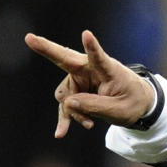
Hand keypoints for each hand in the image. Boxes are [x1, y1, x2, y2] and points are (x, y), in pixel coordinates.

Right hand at [25, 29, 155, 137]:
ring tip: (89, 123)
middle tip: (29, 38)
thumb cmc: (133, 102)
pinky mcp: (77, 92)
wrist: (137, 105)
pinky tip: (61, 132)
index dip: (92, 47)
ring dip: (74, 111)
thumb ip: (95, 106)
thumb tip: (68, 103)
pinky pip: (66, 105)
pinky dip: (66, 118)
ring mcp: (81, 80)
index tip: (87, 34)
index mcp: (109, 69)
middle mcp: (91, 70)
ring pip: (66, 95)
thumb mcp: (119, 110)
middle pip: (65, 60)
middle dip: (47, 49)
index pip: (98, 57)